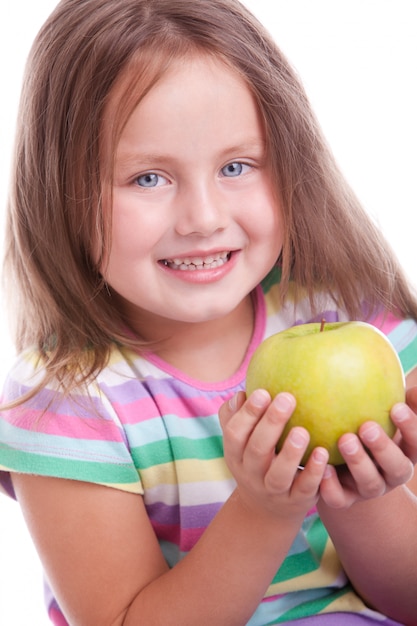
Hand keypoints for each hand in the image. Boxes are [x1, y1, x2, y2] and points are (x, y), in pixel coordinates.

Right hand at [219, 390, 328, 522]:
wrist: (266, 509)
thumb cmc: (256, 460)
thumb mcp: (241, 443)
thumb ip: (236, 416)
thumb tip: (242, 394)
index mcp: (236, 455)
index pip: (235, 434)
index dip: (247, 414)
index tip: (263, 392)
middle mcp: (251, 474)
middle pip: (257, 451)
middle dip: (271, 424)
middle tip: (287, 398)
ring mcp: (274, 491)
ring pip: (279, 475)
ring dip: (291, 453)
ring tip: (302, 431)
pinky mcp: (296, 501)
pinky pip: (305, 488)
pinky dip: (313, 472)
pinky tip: (323, 453)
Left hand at [318, 390, 416, 508]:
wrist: (347, 468)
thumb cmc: (370, 427)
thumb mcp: (387, 416)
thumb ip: (402, 402)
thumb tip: (414, 386)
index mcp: (406, 453)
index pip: (416, 443)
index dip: (410, 427)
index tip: (396, 408)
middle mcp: (391, 474)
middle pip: (395, 467)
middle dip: (383, 448)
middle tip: (367, 427)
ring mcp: (369, 489)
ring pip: (370, 482)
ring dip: (358, 462)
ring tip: (344, 440)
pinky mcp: (346, 499)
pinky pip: (340, 499)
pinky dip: (332, 487)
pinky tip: (323, 468)